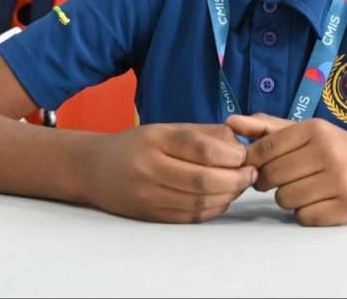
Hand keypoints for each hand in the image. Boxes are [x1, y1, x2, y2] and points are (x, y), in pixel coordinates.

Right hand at [84, 123, 256, 222]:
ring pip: (198, 201)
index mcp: (156, 139)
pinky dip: (212, 209)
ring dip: (228, 195)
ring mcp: (149, 195)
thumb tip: (238, 140)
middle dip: (235, 178)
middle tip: (251, 172)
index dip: (230, 154)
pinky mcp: (150, 215)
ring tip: (241, 185)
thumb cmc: (137, 144)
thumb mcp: (166, 128)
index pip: (201, 148)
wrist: (95, 169)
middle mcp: (150, 168)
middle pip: (203, 179)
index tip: (245, 154)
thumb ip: (202, 133)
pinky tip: (223, 198)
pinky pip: (189, 217)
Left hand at [227, 113, 346, 225]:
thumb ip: (267, 127)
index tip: (257, 166)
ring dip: (288, 198)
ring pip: (285, 200)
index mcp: (316, 129)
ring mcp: (341, 181)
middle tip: (285, 177)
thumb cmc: (335, 148)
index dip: (255, 162)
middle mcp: (329, 152)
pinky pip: (304, 217)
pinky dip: (306, 213)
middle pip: (273, 177)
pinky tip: (319, 201)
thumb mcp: (305, 130)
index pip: (266, 149)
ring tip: (305, 188)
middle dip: (271, 181)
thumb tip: (230, 122)